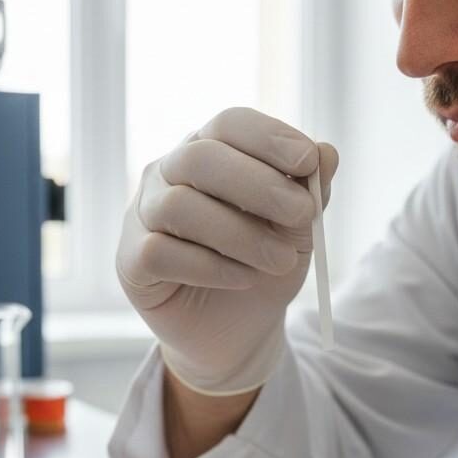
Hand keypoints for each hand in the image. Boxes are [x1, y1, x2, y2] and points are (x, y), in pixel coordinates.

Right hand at [116, 107, 337, 394]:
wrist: (237, 332)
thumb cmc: (261, 266)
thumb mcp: (297, 230)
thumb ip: (308, 190)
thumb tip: (326, 151)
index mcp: (208, 151)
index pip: (229, 124)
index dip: (268, 138)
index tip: (308, 162)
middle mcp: (167, 174)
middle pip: (199, 157)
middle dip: (257, 184)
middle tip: (301, 214)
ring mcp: (142, 215)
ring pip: (179, 206)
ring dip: (240, 234)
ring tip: (280, 261)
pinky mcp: (131, 260)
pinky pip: (160, 252)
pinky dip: (210, 266)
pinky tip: (242, 279)